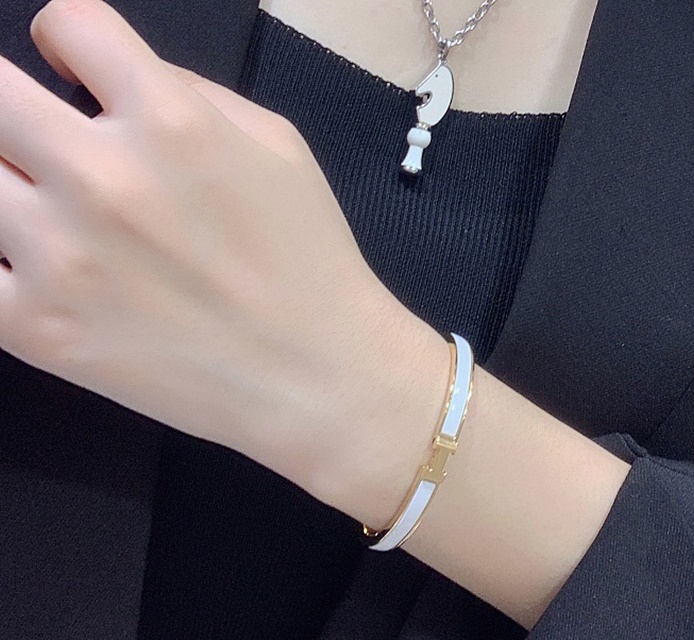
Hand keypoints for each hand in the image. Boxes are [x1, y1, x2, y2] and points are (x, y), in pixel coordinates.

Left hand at [0, 0, 441, 494]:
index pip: (66, 22)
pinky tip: (37, 266)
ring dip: (10, 183)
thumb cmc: (308, 258)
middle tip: (45, 139)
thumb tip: (109, 80)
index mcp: (171, 121)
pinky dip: (0, 258)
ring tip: (50, 208)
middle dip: (13, 104)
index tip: (73, 71)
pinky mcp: (35, 328)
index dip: (66, 40)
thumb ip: (191, 92)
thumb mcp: (278, 147)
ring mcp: (58, 255)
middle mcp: (103, 176)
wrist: (314, 374)